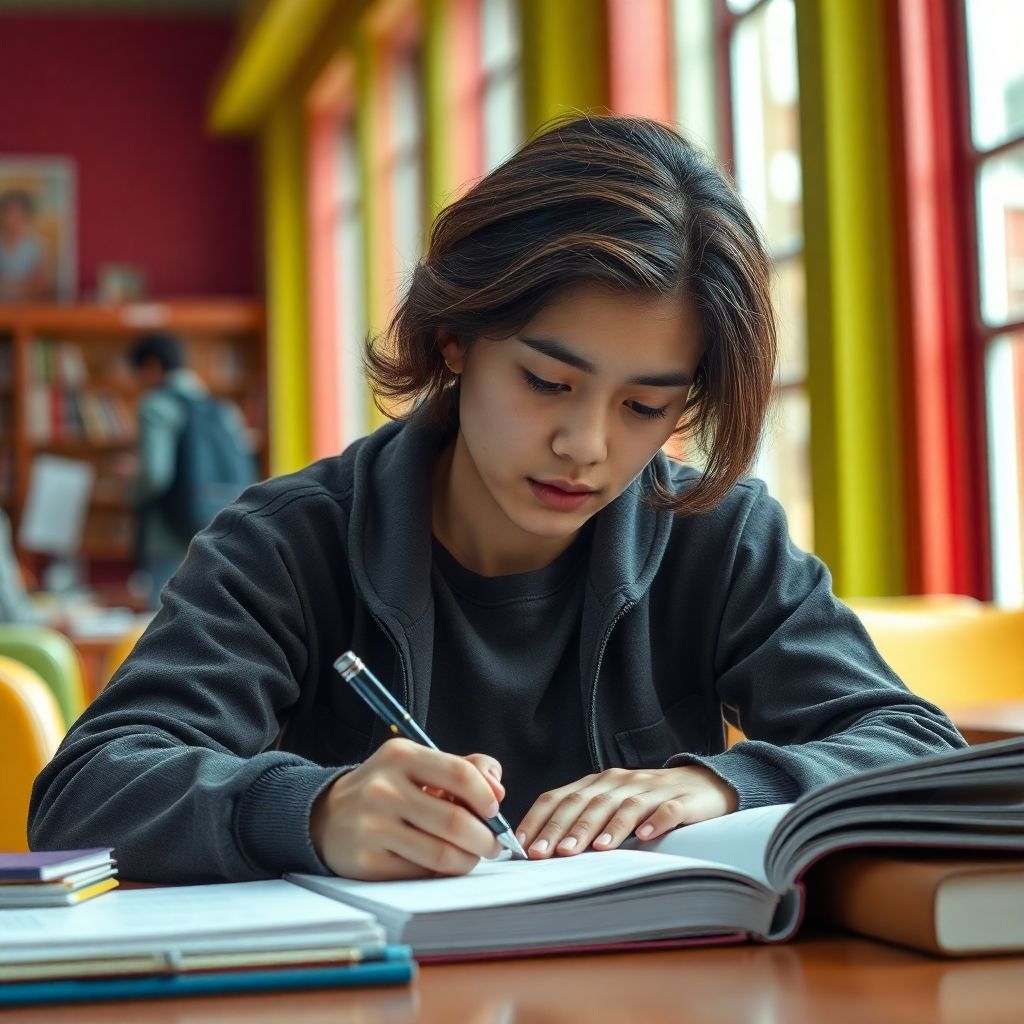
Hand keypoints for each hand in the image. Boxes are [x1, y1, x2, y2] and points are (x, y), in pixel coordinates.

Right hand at [309, 739, 503, 880]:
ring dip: (468, 860)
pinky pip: (421, 873)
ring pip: (442, 854)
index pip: (459, 773)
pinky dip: (440, 872)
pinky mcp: (366, 862)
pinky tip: (440, 864)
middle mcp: (383, 789)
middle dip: (485, 838)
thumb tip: (498, 791)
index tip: (494, 810)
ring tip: (472, 856)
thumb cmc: (387, 788)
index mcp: (400, 755)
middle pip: (455, 821)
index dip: (486, 796)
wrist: (326, 816)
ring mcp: (372, 827)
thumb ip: (465, 768)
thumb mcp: (418, 764)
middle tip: (493, 844)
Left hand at [516, 765, 737, 857]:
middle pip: (588, 803)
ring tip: (592, 850)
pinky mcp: (682, 801)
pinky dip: (656, 821)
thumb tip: (542, 849)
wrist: (703, 784)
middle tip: (548, 854)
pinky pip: (668, 811)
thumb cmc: (647, 801)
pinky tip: (645, 836)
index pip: (561, 797)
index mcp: (598, 782)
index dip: (540, 820)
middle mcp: (620, 782)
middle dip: (565, 828)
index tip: (523, 846)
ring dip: (606, 828)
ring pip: (624, 806)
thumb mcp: (610, 804)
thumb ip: (580, 819)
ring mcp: (651, 789)